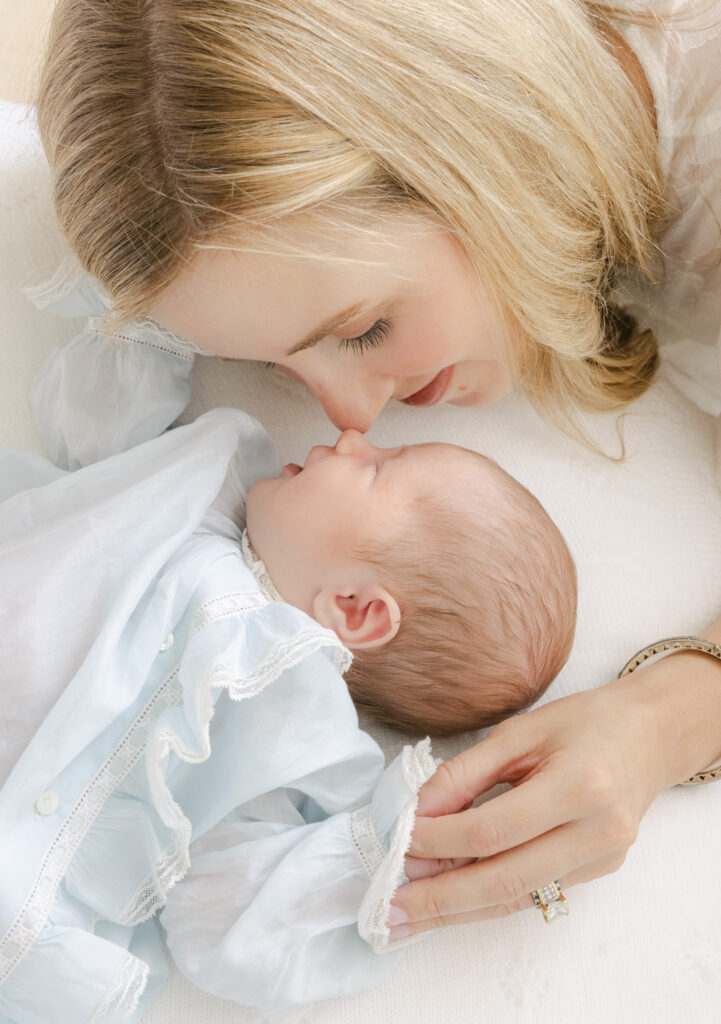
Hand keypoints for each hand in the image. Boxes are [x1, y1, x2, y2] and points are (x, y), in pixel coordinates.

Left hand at [387, 656, 720, 938]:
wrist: (648, 737)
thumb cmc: (582, 723)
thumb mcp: (519, 732)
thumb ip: (466, 773)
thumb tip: (417, 812)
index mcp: (580, 784)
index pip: (494, 829)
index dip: (440, 839)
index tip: (398, 840)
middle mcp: (598, 831)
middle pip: (505, 879)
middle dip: (441, 898)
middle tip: (389, 909)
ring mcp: (602, 858)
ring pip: (517, 897)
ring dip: (457, 909)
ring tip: (407, 917)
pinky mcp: (598, 872)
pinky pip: (533, 892)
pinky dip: (486, 898)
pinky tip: (448, 900)